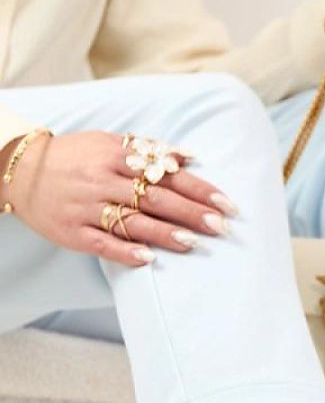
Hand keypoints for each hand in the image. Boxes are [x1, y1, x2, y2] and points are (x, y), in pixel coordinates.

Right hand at [4, 130, 237, 266]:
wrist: (21, 171)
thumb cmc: (75, 157)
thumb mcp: (109, 142)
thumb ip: (149, 150)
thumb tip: (189, 156)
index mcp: (115, 156)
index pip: (166, 173)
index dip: (198, 188)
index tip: (225, 202)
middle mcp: (103, 181)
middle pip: (155, 198)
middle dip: (191, 213)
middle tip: (222, 226)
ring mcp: (86, 208)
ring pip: (131, 222)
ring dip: (166, 233)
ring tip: (195, 243)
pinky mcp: (72, 232)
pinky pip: (102, 243)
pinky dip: (125, 251)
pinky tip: (149, 260)